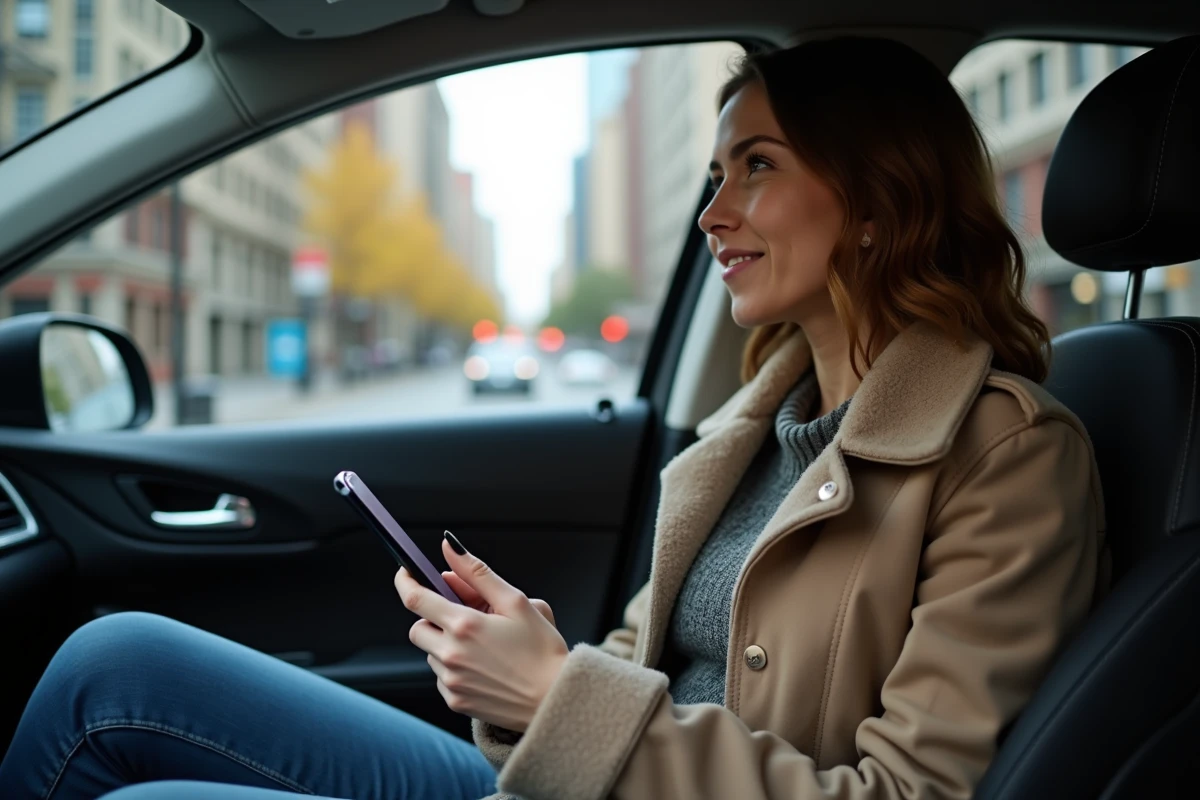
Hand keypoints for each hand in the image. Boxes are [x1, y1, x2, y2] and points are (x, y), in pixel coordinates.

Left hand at [395, 532, 568, 731]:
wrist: (555, 700)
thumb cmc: (543, 651)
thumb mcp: (516, 602)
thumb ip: (477, 573)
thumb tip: (450, 548)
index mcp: (465, 625)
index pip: (416, 599)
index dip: (406, 582)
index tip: (407, 573)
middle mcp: (451, 654)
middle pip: (417, 628)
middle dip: (432, 618)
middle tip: (463, 617)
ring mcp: (451, 681)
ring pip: (430, 654)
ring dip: (445, 644)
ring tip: (482, 646)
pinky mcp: (455, 701)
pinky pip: (441, 677)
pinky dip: (454, 668)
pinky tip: (483, 667)